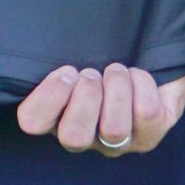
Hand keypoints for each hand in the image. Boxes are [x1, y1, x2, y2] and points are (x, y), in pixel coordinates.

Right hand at [16, 63, 184, 156]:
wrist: (147, 56)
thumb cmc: (103, 54)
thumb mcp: (77, 50)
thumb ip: (59, 52)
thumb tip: (46, 43)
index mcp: (57, 114)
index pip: (33, 122)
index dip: (47, 96)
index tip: (67, 71)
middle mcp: (86, 137)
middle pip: (73, 138)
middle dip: (85, 96)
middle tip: (93, 73)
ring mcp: (119, 142)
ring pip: (113, 128)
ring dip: (116, 87)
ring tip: (117, 71)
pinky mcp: (151, 134)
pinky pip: (145, 113)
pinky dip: (141, 84)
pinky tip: (137, 75)